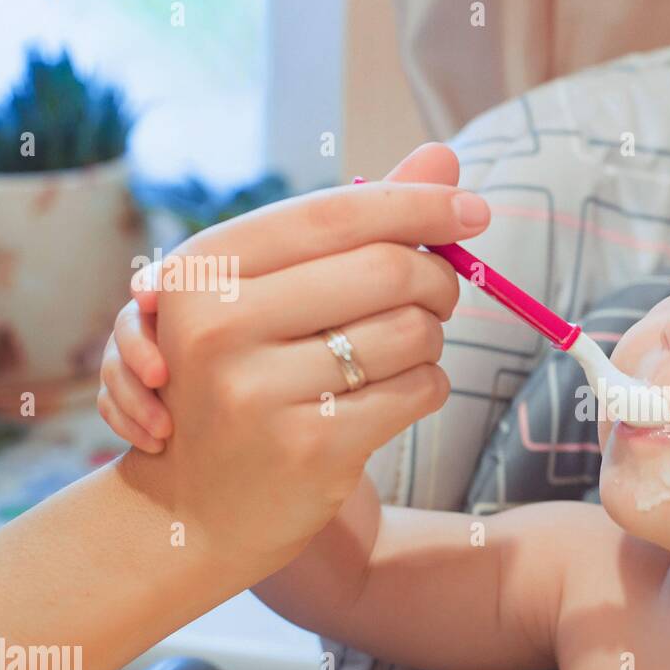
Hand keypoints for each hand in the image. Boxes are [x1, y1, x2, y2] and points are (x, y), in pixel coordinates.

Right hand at [118, 143, 486, 571]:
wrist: (196, 509)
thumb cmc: (245, 380)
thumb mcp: (270, 293)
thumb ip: (355, 225)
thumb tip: (444, 160)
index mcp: (204, 271)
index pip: (338, 213)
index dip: (419, 204)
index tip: (474, 210)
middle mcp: (220, 325)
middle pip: (389, 270)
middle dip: (439, 279)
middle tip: (440, 296)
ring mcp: (262, 390)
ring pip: (415, 333)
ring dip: (430, 339)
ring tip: (400, 352)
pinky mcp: (313, 444)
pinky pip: (420, 390)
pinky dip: (427, 386)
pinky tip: (394, 396)